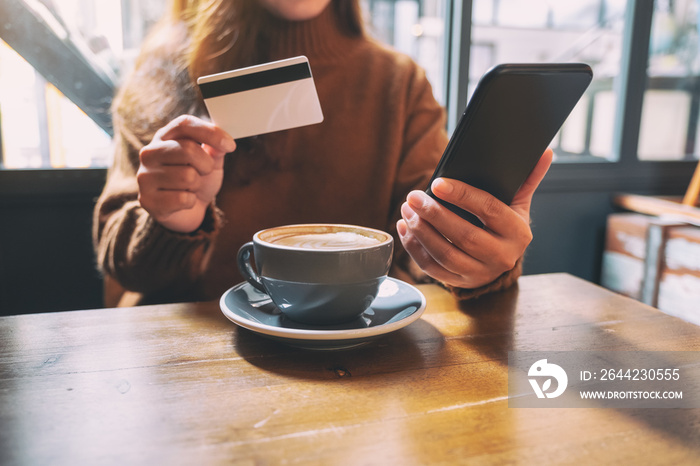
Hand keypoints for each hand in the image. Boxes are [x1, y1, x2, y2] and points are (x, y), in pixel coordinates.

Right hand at [137, 115, 235, 232]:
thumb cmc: (198, 180)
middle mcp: (150, 153)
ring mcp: (145, 176)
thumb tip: (223, 143)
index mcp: (165, 137)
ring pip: (187, 176)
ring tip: (190, 187)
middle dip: (206, 164)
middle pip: (187, 149)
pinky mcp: (147, 200)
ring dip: (197, 185)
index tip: (230, 145)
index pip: (184, 124)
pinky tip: (183, 201)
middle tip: (205, 172)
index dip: (210, 133)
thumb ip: (215, 149)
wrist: (188, 211)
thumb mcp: (210, 161)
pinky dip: (191, 202)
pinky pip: (183, 199)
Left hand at [397, 148, 552, 288]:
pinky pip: (432, 268)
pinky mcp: (460, 282)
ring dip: (421, 231)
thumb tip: (544, 153)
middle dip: (434, 214)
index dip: (462, 196)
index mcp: (518, 233)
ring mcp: (480, 272)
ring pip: (445, 254)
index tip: (438, 183)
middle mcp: (502, 256)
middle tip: (413, 196)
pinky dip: (414, 248)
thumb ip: (527, 179)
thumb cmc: (505, 226)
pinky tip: (404, 228)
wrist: (502, 261)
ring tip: (407, 210)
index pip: (489, 210)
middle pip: (464, 235)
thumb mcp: (519, 204)